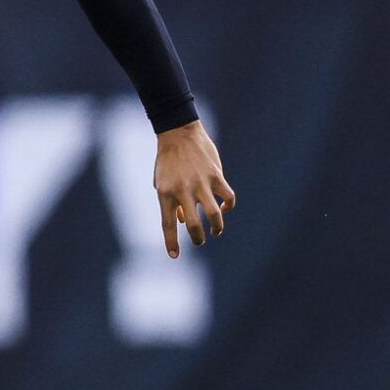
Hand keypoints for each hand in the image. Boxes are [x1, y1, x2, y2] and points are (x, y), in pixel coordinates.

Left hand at [154, 120, 234, 258]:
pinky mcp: (216, 175)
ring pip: (214, 215)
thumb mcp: (161, 182)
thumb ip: (171, 202)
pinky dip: (228, 206)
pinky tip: (224, 208)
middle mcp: (182, 190)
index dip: (171, 242)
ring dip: (217, 227)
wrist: (178, 132)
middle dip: (198, 239)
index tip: (174, 256)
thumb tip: (182, 220)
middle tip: (200, 241)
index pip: (167, 224)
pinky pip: (228, 197)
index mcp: (165, 193)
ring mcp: (201, 183)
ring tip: (215, 231)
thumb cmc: (167, 160)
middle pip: (193, 225)